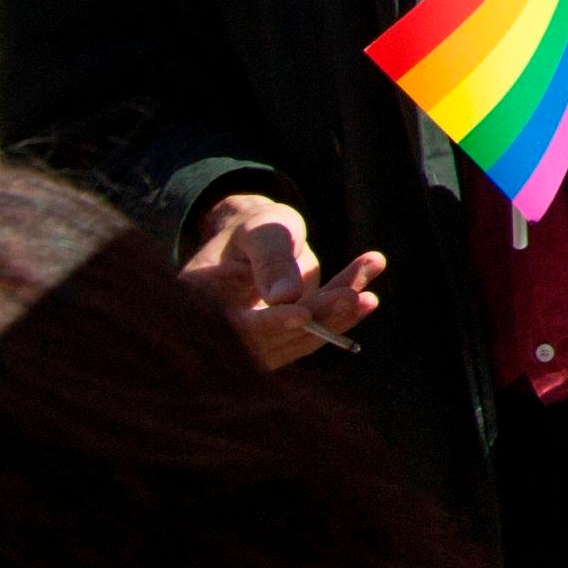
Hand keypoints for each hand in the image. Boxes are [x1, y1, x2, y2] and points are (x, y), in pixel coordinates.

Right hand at [182, 192, 383, 367]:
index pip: (233, 326)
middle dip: (316, 316)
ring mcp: (255, 340)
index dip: (268, 324)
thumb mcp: (262, 231)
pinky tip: (368, 298)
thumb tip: (286, 298)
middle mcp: (222, 331)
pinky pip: (314, 333)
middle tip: (354, 295)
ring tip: (368, 286)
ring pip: (299, 338)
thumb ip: (271, 261)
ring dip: (338, 316)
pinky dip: (342, 316)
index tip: (302, 314)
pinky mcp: (283, 340)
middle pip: (272, 338)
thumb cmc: (256, 226)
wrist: (263, 237)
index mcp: (199, 304)